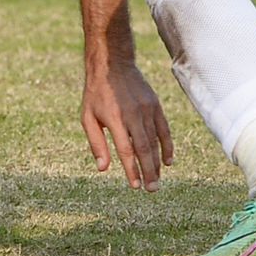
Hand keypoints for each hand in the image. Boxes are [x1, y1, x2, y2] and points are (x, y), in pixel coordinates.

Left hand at [81, 59, 172, 191]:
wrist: (112, 65)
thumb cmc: (96, 94)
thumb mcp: (87, 117)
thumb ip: (95, 143)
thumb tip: (103, 169)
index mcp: (114, 118)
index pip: (126, 150)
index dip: (131, 170)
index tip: (135, 186)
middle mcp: (133, 114)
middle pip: (144, 148)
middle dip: (148, 172)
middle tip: (151, 190)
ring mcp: (146, 109)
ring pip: (155, 141)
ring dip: (157, 163)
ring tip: (156, 181)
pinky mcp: (155, 105)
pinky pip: (164, 130)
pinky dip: (167, 146)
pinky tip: (167, 161)